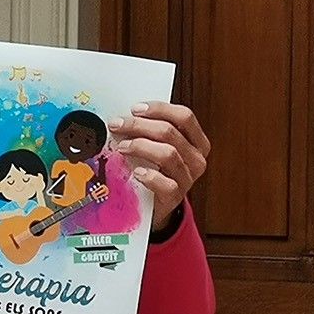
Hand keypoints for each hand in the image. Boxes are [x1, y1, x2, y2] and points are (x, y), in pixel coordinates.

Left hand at [109, 102, 210, 231]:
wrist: (154, 204)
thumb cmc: (155, 170)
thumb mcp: (156, 147)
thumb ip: (149, 131)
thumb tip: (124, 115)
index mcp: (196, 142)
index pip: (184, 117)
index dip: (159, 109)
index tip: (135, 109)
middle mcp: (196, 159)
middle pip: (170, 133)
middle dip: (139, 125)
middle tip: (117, 124)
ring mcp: (187, 179)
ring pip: (168, 154)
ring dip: (140, 146)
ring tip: (122, 147)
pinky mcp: (175, 197)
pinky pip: (166, 184)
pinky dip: (149, 176)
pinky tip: (136, 172)